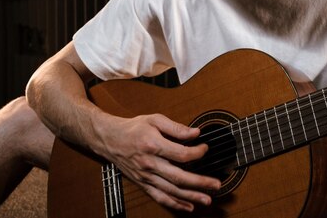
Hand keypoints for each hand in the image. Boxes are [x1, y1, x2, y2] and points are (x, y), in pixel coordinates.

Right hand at [96, 113, 220, 211]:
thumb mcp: (154, 119)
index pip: (180, 154)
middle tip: (216, 185)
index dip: (197, 153)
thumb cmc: (133, 128)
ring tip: (207, 199)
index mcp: (153, 145)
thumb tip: (196, 133)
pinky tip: (188, 206)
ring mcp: (146, 176)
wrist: (109, 139)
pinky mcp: (143, 183)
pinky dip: (175, 204)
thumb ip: (176, 127)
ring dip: (191, 196)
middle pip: (178, 177)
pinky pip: (160, 197)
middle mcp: (149, 164)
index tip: (205, 149)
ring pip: (171, 190)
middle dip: (200, 183)